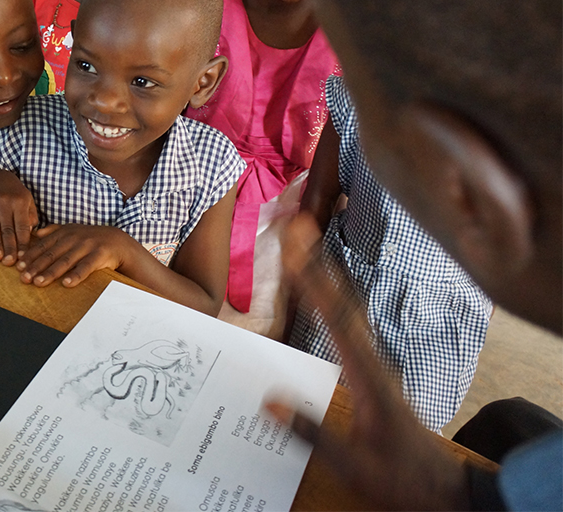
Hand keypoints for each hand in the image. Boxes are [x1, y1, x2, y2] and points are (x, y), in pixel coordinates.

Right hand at [0, 169, 38, 264]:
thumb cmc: (14, 193)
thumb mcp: (28, 201)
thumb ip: (31, 217)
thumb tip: (30, 235)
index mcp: (19, 201)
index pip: (22, 226)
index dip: (22, 243)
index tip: (23, 257)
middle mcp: (3, 201)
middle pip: (7, 229)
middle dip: (9, 247)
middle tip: (10, 262)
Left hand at [16, 224, 137, 287]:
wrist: (118, 241)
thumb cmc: (91, 238)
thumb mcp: (72, 230)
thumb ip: (53, 231)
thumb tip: (35, 233)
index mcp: (64, 233)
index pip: (43, 245)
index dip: (30, 256)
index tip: (18, 266)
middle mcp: (73, 238)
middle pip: (51, 254)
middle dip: (36, 266)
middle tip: (24, 278)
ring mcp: (86, 246)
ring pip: (66, 261)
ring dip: (51, 272)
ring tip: (39, 282)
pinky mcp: (99, 255)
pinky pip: (86, 267)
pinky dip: (76, 275)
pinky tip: (66, 284)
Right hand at [267, 213, 471, 509]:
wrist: (441, 490)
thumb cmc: (400, 477)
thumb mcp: (353, 465)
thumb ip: (312, 433)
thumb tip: (268, 401)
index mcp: (367, 375)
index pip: (334, 318)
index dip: (313, 280)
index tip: (294, 247)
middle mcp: (372, 359)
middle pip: (341, 301)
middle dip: (316, 262)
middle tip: (295, 224)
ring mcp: (374, 362)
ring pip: (346, 308)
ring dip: (324, 274)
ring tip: (303, 243)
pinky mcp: (372, 369)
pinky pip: (346, 323)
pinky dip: (330, 298)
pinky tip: (319, 292)